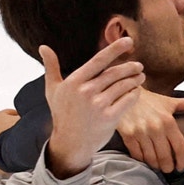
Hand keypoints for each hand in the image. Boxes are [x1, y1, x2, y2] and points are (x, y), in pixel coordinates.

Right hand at [40, 38, 145, 178]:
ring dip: (134, 80)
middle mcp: (86, 92)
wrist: (70, 143)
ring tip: (140, 77)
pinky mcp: (109, 118)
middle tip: (139, 65)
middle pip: (114, 73)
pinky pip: (127, 101)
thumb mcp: (53, 90)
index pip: (99, 60)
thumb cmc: (62, 114)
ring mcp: (98, 105)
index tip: (128, 41)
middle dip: (130, 67)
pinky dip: (134, 94)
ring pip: (123, 86)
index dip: (115, 49)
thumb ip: (51, 67)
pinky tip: (136, 91)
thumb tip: (43, 47)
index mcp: (74, 82)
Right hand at [117, 90, 183, 172]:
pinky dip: (142, 160)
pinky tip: (145, 158)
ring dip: (156, 165)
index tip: (182, 166)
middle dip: (169, 167)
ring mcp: (140, 132)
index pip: (180, 148)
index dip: (183, 161)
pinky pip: (137, 155)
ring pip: (151, 159)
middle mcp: (155, 128)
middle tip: (169, 168)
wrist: (125, 92)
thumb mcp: (171, 101)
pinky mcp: (128, 135)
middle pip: (165, 157)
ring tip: (158, 165)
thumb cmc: (150, 100)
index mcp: (168, 121)